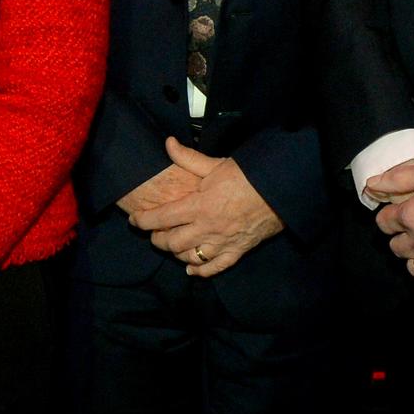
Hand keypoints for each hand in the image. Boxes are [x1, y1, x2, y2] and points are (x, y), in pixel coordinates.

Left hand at [124, 137, 284, 276]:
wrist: (279, 192)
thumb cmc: (246, 176)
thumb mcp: (215, 164)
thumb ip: (188, 158)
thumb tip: (168, 142)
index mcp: (198, 206)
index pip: (161, 218)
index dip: (143, 221)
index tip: (134, 220)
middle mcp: (206, 228)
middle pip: (171, 243)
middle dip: (157, 239)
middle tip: (154, 232)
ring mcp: (222, 243)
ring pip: (189, 257)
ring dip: (176, 253)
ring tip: (173, 246)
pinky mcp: (237, 251)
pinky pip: (215, 268)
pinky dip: (201, 270)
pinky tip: (191, 268)